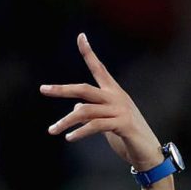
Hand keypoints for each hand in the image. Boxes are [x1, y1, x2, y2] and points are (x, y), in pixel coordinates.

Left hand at [40, 33, 162, 170]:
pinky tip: (69, 138)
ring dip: (65, 121)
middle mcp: (117, 97)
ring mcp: (121, 110)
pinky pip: (95, 126)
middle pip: (84, 89)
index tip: (81, 36)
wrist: (148, 153)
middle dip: (62, 89)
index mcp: (113, 92)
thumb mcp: (106, 121)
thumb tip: (75, 109)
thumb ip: (91, 112)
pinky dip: (79, 132)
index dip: (89, 52)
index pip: (99, 68)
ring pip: (85, 111)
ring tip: (51, 130)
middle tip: (42, 89)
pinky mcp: (124, 125)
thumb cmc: (125, 136)